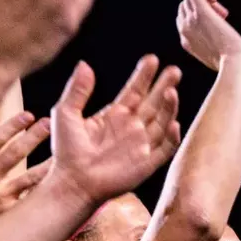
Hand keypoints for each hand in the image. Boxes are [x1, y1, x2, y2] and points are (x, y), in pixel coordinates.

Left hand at [47, 57, 181, 205]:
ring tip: (172, 91)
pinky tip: (174, 123)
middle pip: (153, 103)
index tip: (152, 59)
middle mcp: (131, 128)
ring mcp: (141, 146)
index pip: (134, 91)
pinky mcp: (147, 164)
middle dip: (164, 86)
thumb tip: (85, 65)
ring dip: (169, 107)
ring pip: (162, 122)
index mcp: (114, 116)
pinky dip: (172, 137)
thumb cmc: (66, 150)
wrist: (72, 181)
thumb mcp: (65, 113)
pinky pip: (165, 148)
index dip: (144, 76)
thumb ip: (77, 90)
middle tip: (175, 70)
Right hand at [176, 0, 240, 70]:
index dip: (198, 18)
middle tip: (221, 18)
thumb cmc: (231, 64)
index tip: (216, 26)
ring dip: (205, 1)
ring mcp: (191, 20)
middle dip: (202, 8)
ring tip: (221, 13)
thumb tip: (219, 38)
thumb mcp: (216, 58)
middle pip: (185, 7)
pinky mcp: (201, 12)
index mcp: (186, 42)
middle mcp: (184, 30)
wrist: (234, 64)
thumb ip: (211, 47)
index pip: (183, 20)